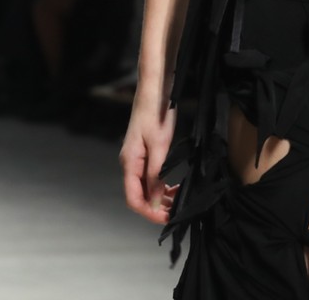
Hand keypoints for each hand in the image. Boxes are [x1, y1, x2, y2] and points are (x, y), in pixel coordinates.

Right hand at [120, 94, 178, 223]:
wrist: (154, 90)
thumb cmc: (157, 115)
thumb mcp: (160, 146)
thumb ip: (156, 175)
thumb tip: (155, 201)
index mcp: (129, 163)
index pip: (134, 199)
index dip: (149, 212)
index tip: (168, 218)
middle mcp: (129, 163)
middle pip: (139, 195)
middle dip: (157, 206)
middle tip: (178, 210)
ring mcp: (136, 158)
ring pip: (145, 187)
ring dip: (160, 196)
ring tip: (179, 200)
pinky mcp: (144, 152)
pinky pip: (150, 176)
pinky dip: (161, 184)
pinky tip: (174, 186)